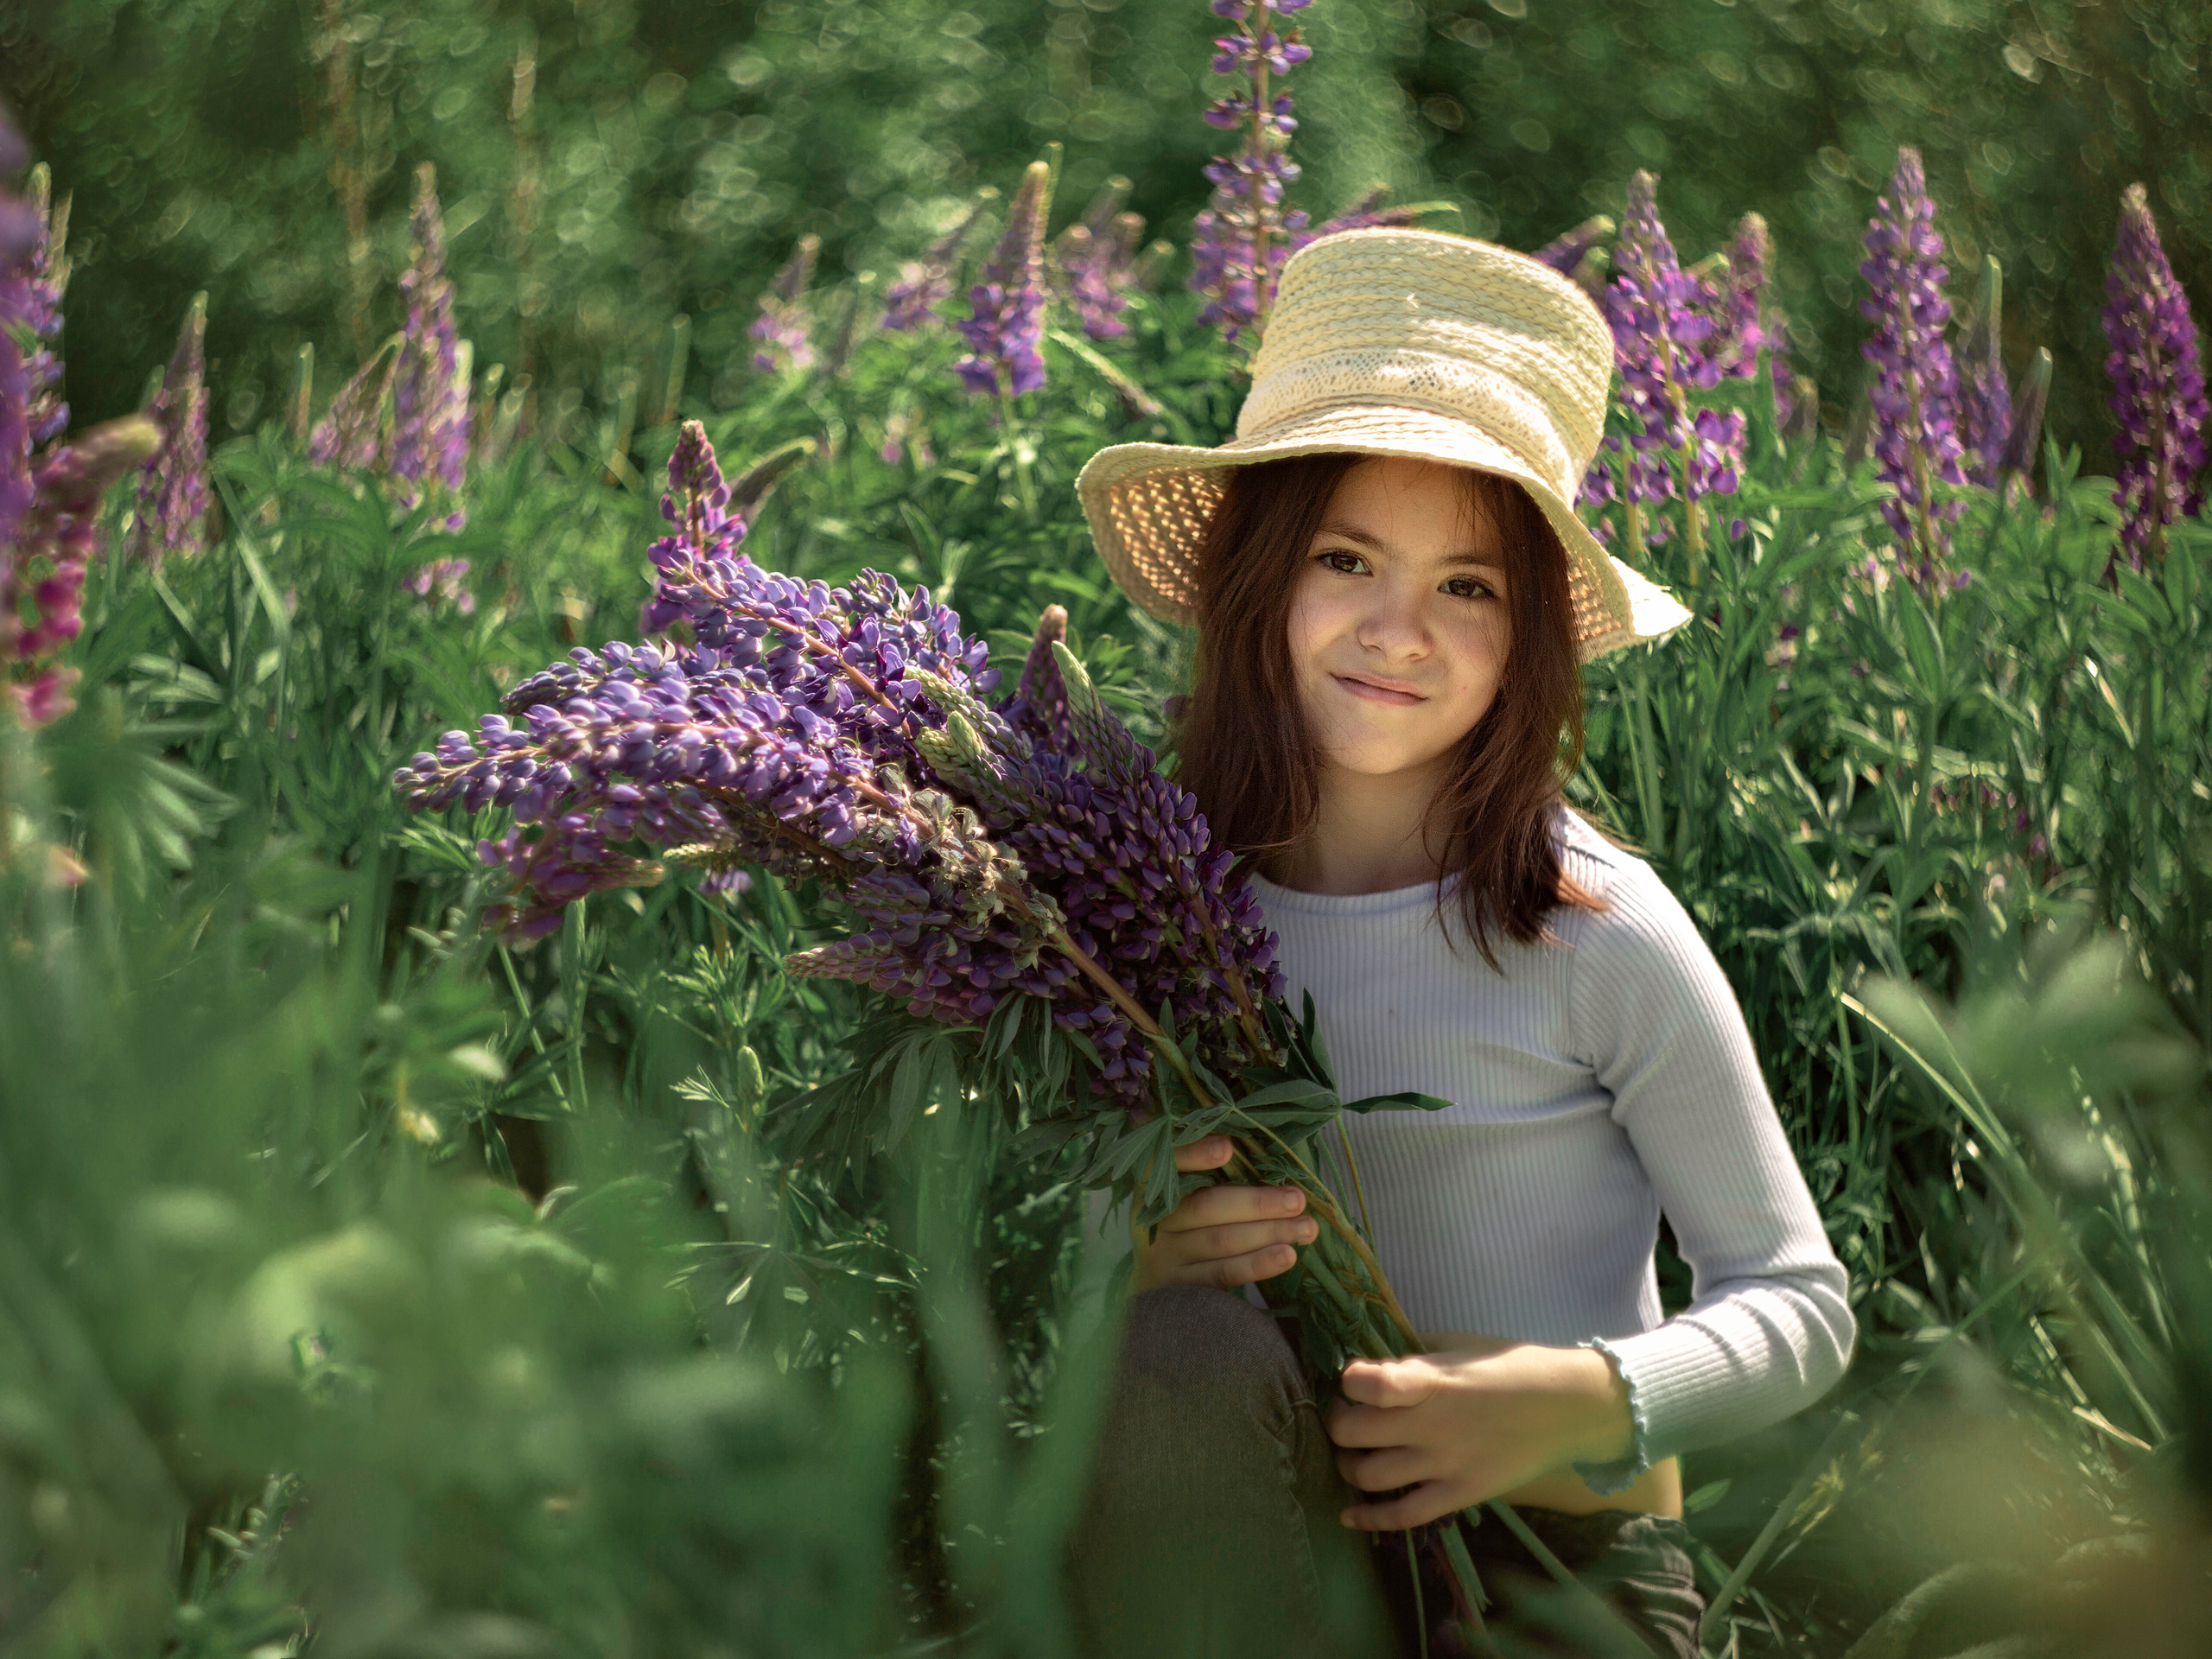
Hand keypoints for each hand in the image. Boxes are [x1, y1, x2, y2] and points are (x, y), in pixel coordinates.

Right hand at [1129, 1134, 1319, 1292]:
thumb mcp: (1181, 1189)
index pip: (1168, 1163)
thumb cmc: (1179, 1219)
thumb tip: (1256, 1148)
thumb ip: (1205, 1169)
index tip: (1228, 1148)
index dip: (1194, 1154)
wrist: (1147, 1281)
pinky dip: (1257, 1264)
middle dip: (1257, 1203)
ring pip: (1220, 1242)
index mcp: (1151, 1185)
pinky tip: (1287, 1256)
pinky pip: (1223, 1274)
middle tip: (1297, 1199)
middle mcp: (1153, 1220)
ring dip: (1268, 1233)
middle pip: (1205, 1208)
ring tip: (1306, 1228)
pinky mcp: (1180, 1287)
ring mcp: (1164, 1256)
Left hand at [1325, 1338, 1633, 1530]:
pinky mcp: (1459, 1495)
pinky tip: (1349, 1514)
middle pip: (1354, 1432)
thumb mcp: (1459, 1346)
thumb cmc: (1512, 1366)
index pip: (1369, 1384)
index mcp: (1432, 1380)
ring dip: (1348, 1465)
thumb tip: (1372, 1365)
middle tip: (1344, 1415)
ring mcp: (1444, 1465)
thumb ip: (1414, 1358)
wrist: (1568, 1408)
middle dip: (1338, 1422)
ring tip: (1354, 1453)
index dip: (1349, 1380)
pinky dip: (1369, 1518)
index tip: (1353, 1378)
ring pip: (1369, 1475)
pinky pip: (1404, 1516)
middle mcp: (1431, 1425)